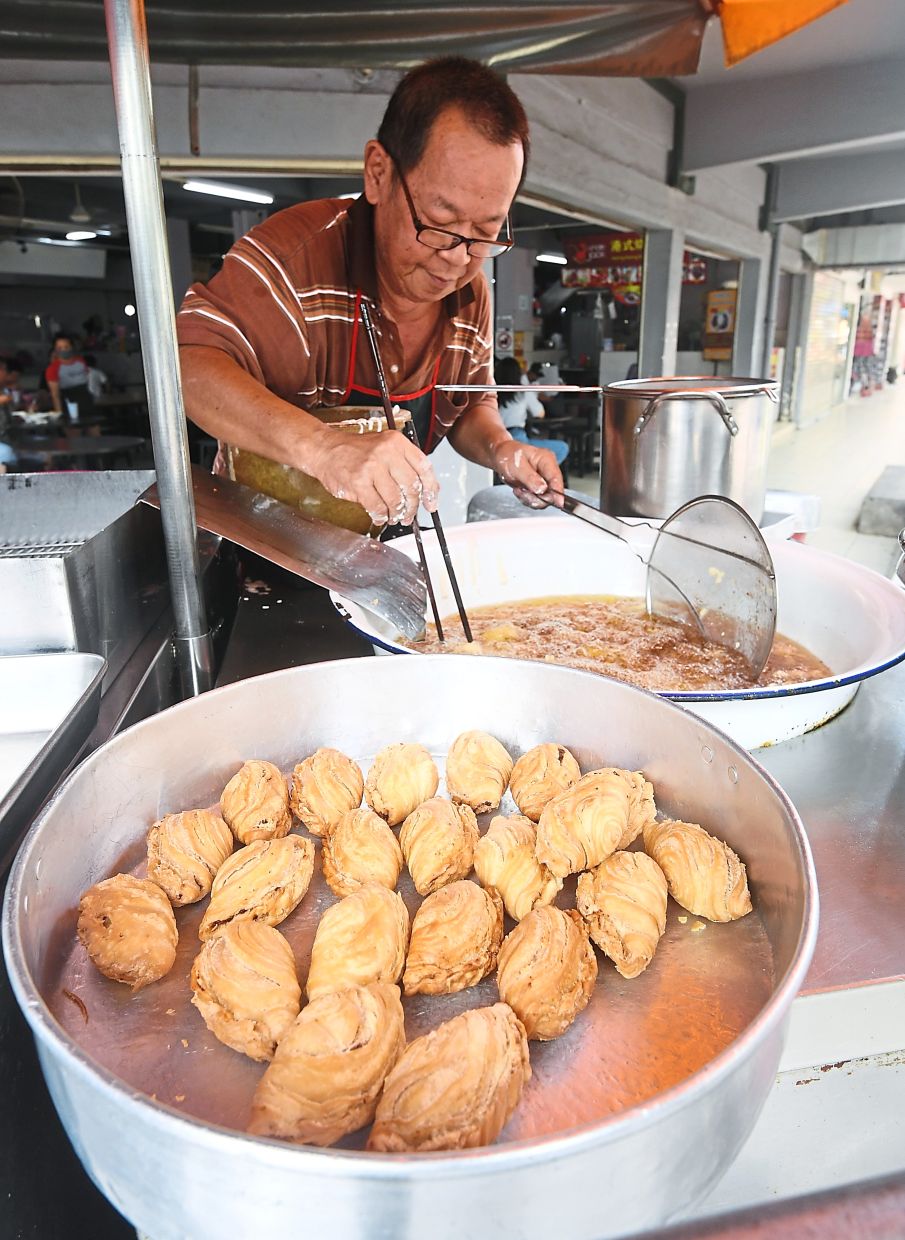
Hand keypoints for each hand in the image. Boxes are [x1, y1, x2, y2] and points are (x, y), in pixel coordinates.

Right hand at [305, 427, 438, 526]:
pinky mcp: (358, 482)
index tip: (431, 503)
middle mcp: (386, 452)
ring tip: (394, 516)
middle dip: (412, 507)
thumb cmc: (355, 451)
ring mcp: (372, 467)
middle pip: (411, 487)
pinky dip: (381, 515)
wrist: (325, 450)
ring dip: (396, 513)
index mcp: (397, 442)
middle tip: (409, 515)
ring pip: (395, 500)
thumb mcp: (384, 446)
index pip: (424, 468)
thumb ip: (404, 464)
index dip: (431, 489)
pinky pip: (377, 506)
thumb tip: (424, 490)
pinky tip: (379, 515)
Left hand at [491, 439, 563, 508]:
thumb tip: (542, 489)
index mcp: (547, 460)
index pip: (556, 478)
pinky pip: (536, 500)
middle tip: (523, 491)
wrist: (501, 456)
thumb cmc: (508, 455)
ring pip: (544, 499)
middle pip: (552, 492)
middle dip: (537, 497)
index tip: (558, 503)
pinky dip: (526, 499)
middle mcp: (547, 471)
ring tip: (519, 489)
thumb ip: (530, 478)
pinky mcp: (537, 488)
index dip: (558, 492)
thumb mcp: (517, 465)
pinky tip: (519, 490)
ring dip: (530, 498)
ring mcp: (543, 480)